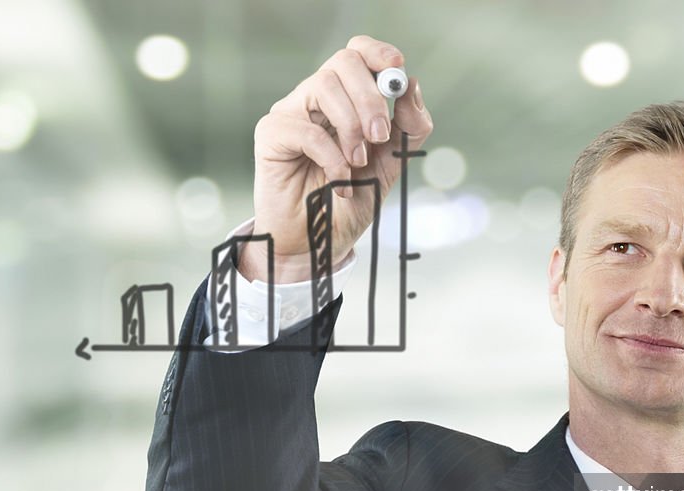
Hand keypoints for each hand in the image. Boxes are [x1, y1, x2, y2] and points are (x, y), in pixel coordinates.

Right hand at [243, 35, 432, 282]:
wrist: (320, 244)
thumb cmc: (350, 202)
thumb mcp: (391, 164)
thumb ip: (409, 127)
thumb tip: (412, 86)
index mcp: (346, 99)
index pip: (357, 53)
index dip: (378, 53)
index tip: (396, 70)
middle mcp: (316, 99)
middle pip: (343, 62)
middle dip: (370, 97)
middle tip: (380, 136)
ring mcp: (292, 113)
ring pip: (323, 86)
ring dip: (351, 127)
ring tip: (358, 163)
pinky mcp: (271, 134)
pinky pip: (304, 129)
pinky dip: (331, 156)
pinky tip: (340, 180)